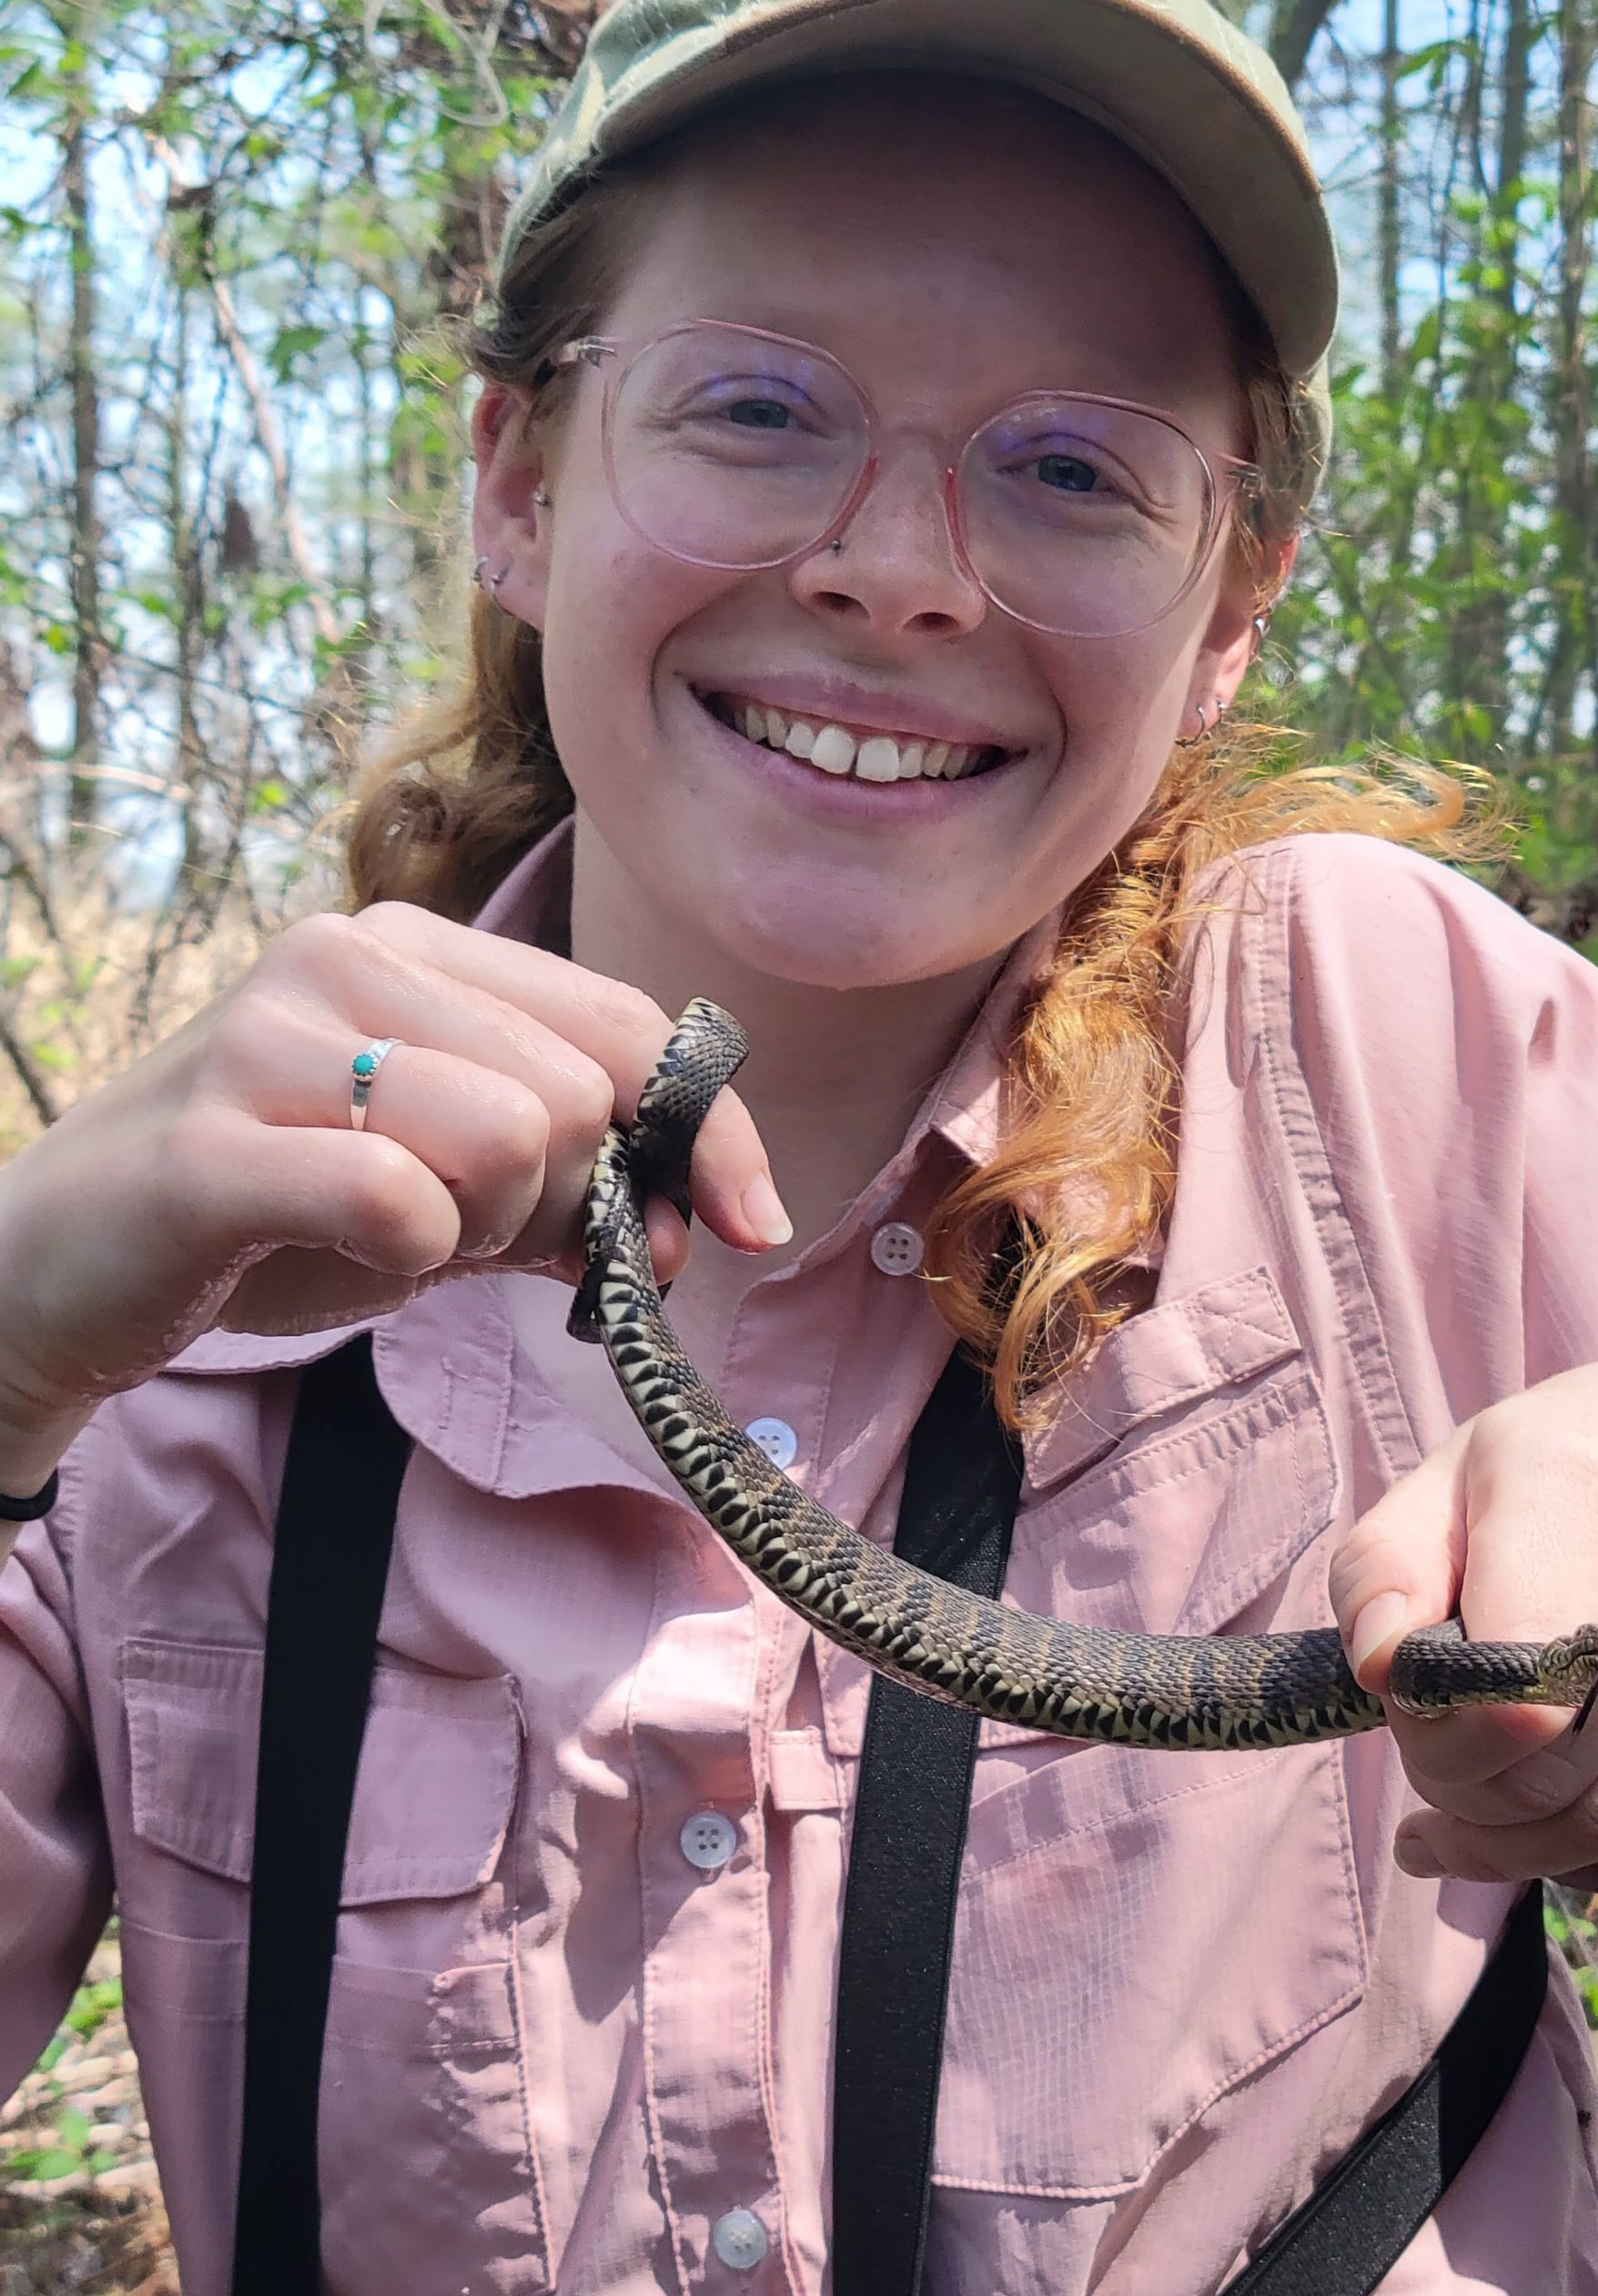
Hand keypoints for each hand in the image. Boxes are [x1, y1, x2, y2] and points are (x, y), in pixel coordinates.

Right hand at [0, 903, 787, 1433]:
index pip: (628, 1023)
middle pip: (580, 1091)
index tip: (749, 1225)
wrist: (68, 1266)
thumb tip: (706, 1226)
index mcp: (415, 947)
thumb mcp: (448, 1196)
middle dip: (561, 1200)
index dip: (712, 1133)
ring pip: (509, 1136)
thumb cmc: (274, 1217)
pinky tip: (348, 1250)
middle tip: (466, 1234)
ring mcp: (272, 1035)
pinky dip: (407, 1253)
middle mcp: (346, 955)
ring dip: (480, 1229)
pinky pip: (400, 1198)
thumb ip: (570, 1195)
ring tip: (393, 1237)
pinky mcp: (211, 1141)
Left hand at [1328, 1357, 1597, 1881]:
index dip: (1445, 1751)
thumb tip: (1382, 1666)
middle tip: (1453, 1766)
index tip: (1419, 1725)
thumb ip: (1382, 1572)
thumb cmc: (1553, 1470)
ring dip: (1556, 1832)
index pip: (1514, 1692)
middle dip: (1481, 1800)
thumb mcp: (1445, 1486)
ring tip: (1517, 1778)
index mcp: (1577, 1483)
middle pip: (1565, 1771)